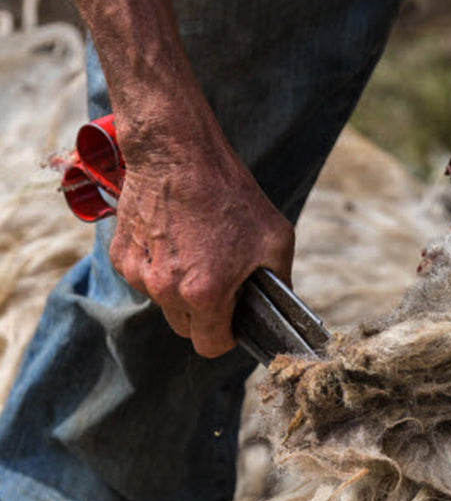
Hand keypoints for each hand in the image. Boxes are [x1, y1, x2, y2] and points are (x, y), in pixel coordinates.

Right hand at [109, 122, 294, 358]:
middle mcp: (166, 290)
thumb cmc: (230, 195)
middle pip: (185, 328)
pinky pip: (144, 277)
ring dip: (179, 288)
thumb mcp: (274, 238)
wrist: (178, 155)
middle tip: (221, 281)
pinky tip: (175, 237)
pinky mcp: (121, 256)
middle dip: (205, 314)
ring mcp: (138, 274)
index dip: (228, 335)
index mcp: (206, 292)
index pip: (211, 346)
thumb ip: (278, 280)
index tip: (235, 320)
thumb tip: (278, 307)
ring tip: (198, 249)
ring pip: (163, 302)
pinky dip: (158, 267)